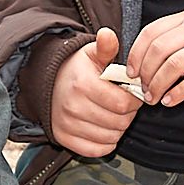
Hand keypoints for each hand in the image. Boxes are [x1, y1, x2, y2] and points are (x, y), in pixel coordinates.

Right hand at [49, 28, 140, 157]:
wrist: (48, 83)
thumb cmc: (77, 69)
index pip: (123, 104)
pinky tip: (105, 127)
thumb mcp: (91, 54)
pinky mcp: (64, 139)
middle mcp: (73, 107)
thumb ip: (105, 47)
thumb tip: (108, 34)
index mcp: (82, 84)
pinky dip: (106, 142)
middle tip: (124, 104)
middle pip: (119, 122)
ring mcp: (67, 125)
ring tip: (113, 114)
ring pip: (111, 137)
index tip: (134, 94)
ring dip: (118, 128)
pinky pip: (97, 150)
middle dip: (128, 114)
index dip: (135, 100)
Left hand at [127, 8, 183, 107]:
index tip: (130, 72)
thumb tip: (134, 69)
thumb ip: (164, 44)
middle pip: (161, 49)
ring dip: (158, 85)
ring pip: (175, 65)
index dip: (136, 54)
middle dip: (146, 72)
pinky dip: (177, 93)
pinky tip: (168, 101)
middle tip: (142, 89)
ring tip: (152, 98)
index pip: (151, 32)